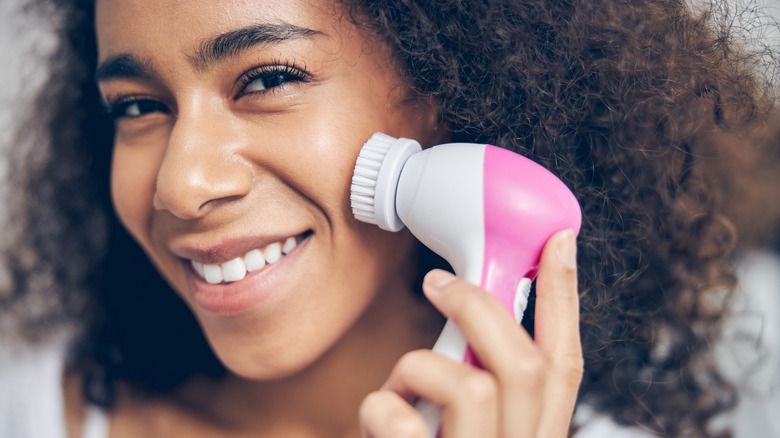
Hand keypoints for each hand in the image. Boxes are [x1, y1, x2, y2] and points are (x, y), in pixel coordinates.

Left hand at [360, 229, 582, 437]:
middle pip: (524, 364)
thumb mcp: (482, 434)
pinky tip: (378, 420)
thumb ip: (489, 393)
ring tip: (398, 384)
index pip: (567, 363)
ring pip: (469, 386)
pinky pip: (402, 423)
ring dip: (419, 366)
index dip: (566, 298)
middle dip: (479, 308)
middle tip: (436, 283)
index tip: (559, 239)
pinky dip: (380, 405)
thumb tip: (472, 323)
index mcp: (539, 437)